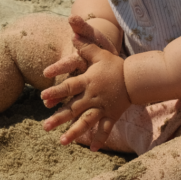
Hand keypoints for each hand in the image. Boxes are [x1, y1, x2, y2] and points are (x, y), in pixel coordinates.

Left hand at [41, 17, 130, 150]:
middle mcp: (94, 96)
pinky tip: (91, 149)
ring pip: (87, 122)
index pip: (69, 87)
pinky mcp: (112, 115)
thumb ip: (85, 46)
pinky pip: (105, 129)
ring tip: (62, 142)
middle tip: (45, 127)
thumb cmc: (115, 65)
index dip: (56, 92)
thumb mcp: (100, 53)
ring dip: (74, 133)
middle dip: (59, 118)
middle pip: (74, 108)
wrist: (137, 78)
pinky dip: (99, 139)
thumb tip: (72, 31)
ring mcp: (103, 108)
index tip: (43, 97)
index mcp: (89, 81)